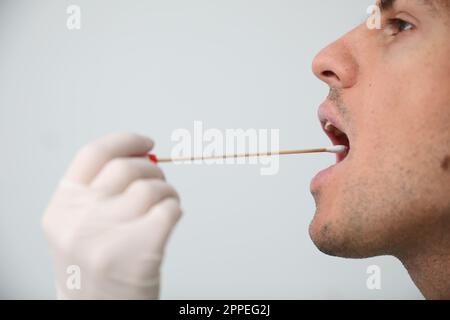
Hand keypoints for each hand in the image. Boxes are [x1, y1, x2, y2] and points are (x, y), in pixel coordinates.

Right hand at [42, 133, 181, 298]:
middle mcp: (80, 220)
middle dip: (152, 170)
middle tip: (159, 182)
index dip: (125, 141)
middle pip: (127, 167)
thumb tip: (141, 157)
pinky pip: (169, 209)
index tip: (146, 143)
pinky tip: (170, 218)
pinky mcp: (140, 250)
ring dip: (167, 192)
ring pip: (151, 187)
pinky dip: (175, 209)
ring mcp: (109, 236)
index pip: (94, 154)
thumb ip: (98, 193)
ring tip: (165, 205)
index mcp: (62, 208)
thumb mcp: (78, 228)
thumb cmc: (96, 270)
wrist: (99, 314)